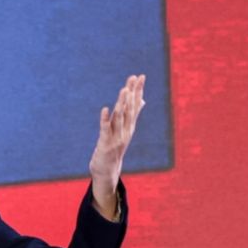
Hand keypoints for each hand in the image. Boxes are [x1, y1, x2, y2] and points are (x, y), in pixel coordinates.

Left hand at [88, 75, 145, 218]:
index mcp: (130, 126)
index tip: (141, 76)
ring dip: (122, 104)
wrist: (107, 171)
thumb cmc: (114, 148)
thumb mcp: (125, 130)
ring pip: (120, 118)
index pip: (135, 105)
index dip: (138, 90)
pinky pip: (105, 130)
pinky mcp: (105, 144)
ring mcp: (116, 137)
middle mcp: (126, 130)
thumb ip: (132, 114)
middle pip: (129, 109)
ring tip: (124, 90)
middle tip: (135, 78)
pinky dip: (105, 119)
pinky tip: (105, 109)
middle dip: (132, 93)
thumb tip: (142, 100)